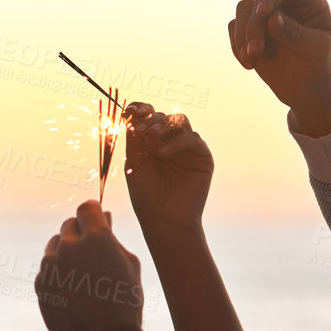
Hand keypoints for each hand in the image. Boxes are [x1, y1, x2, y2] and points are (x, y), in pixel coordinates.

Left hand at [35, 201, 143, 330]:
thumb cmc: (124, 302)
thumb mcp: (129, 265)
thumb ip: (113, 238)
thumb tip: (104, 218)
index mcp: (96, 237)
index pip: (86, 207)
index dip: (93, 213)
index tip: (97, 222)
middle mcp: (69, 246)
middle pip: (69, 224)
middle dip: (80, 233)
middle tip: (93, 253)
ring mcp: (51, 265)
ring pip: (55, 245)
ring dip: (66, 252)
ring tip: (83, 275)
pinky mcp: (40, 283)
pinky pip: (48, 268)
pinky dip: (57, 272)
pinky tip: (72, 290)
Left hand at [122, 103, 212, 238]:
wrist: (165, 221)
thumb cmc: (146, 197)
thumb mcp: (134, 165)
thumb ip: (134, 141)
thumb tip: (129, 114)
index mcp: (150, 142)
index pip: (147, 117)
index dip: (139, 109)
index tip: (129, 110)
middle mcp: (169, 141)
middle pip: (163, 116)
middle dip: (150, 118)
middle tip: (140, 129)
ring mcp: (186, 148)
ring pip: (179, 121)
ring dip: (164, 124)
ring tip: (151, 135)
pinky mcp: (202, 157)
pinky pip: (193, 139)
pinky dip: (177, 142)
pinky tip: (164, 152)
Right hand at [228, 0, 330, 137]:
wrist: (312, 94)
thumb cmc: (323, 69)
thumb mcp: (317, 51)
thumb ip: (296, 34)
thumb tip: (272, 19)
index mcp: (309, 2)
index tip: (263, 12)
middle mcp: (287, 6)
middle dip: (253, 25)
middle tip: (254, 51)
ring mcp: (268, 20)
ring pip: (243, 11)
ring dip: (242, 36)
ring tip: (250, 60)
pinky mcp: (253, 36)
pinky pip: (234, 30)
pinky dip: (236, 46)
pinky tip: (248, 64)